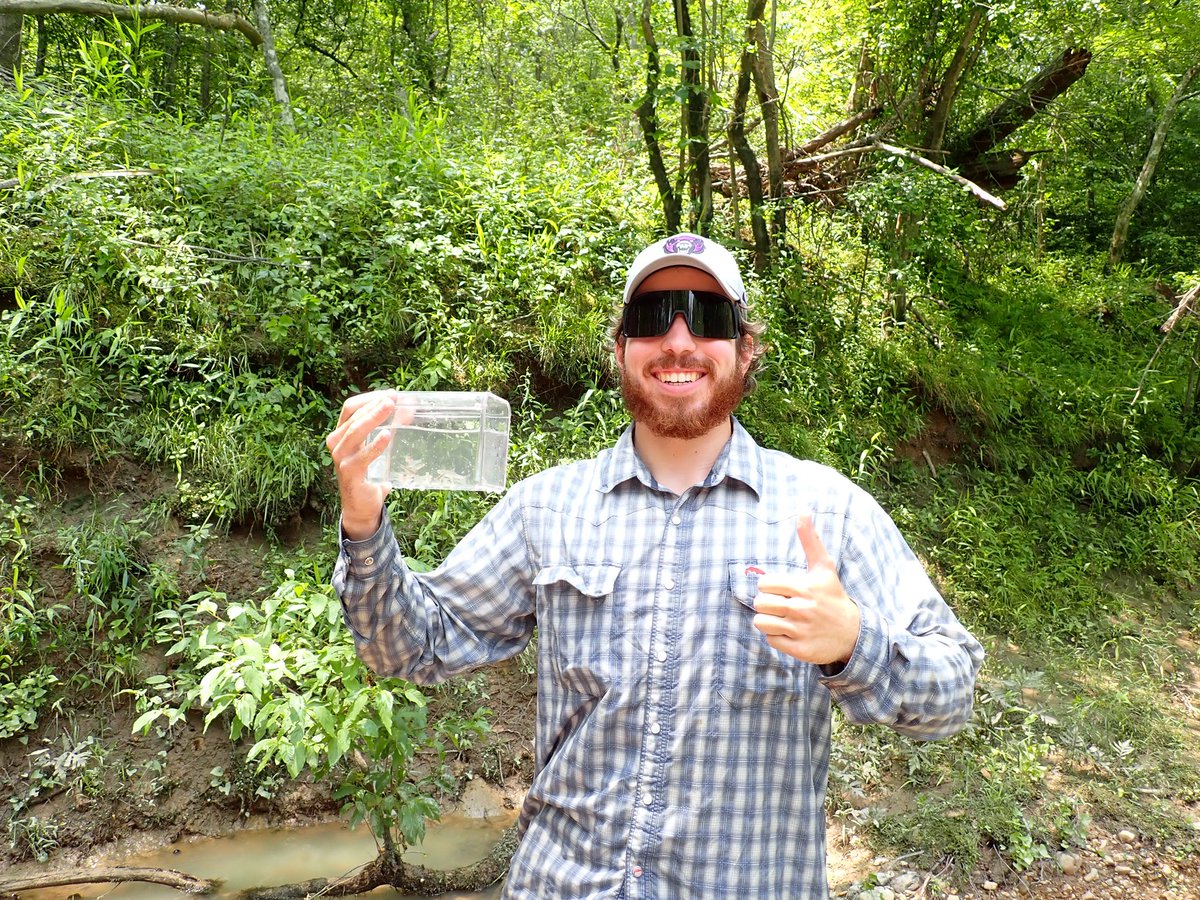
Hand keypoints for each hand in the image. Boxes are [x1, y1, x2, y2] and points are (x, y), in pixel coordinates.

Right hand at [324, 390, 406, 540]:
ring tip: (391, 407)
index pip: (351, 407)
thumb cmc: (369, 474)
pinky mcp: (349, 473)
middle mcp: (336, 443)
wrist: (362, 507)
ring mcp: (340, 458)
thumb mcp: (379, 447)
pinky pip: (362, 456)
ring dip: (375, 417)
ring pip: (356, 430)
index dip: (370, 398)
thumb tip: (410, 407)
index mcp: (340, 434)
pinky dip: (375, 444)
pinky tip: (387, 435)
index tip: (391, 393)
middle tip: (394, 397)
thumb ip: (390, 428)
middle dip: (374, 404)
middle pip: (353, 415)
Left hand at [752, 514, 861, 665]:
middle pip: (760, 604)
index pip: (764, 584)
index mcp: (804, 587)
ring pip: (761, 622)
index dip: (769, 586)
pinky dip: (776, 637)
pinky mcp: (799, 650)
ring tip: (781, 618)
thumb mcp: (824, 567)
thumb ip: (810, 540)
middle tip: (781, 604)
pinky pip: (770, 640)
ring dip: (768, 620)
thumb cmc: (832, 596)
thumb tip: (803, 510)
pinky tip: (789, 632)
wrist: (852, 633)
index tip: (781, 589)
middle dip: (767, 603)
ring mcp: (800, 631)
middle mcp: (802, 609)